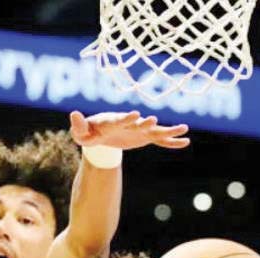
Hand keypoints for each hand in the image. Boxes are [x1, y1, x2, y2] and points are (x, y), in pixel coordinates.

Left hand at [69, 110, 189, 149]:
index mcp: (113, 121)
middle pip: (139, 124)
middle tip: (154, 121)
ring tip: (184, 128)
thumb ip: (78, 125)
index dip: (127, 118)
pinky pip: (160, 140)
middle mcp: (129, 123)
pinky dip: (172, 142)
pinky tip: (186, 142)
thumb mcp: (81, 133)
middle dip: (146, 123)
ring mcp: (139, 130)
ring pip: (155, 131)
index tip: (136, 115)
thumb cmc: (89, 132)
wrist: (100, 134)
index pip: (120, 120)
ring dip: (168, 130)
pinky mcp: (144, 137)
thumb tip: (73, 114)